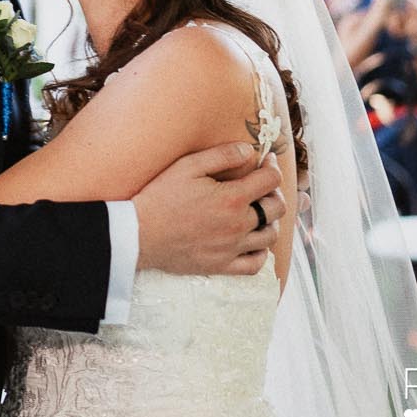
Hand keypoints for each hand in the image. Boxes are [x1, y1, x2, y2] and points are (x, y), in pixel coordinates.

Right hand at [134, 142, 285, 277]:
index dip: (272, 166)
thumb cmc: (161, 197)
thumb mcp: (188, 166)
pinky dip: (261, 253)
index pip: (271, 180)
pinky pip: (255, 265)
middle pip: (277, 209)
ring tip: (258, 211)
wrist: (139, 234)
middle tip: (262, 185)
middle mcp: (238, 225)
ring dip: (271, 221)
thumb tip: (248, 150)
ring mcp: (232, 248)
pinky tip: (252, 241)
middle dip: (275, 192)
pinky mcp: (222, 266)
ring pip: (270, 236)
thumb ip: (222, 155)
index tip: (265, 162)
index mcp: (232, 198)